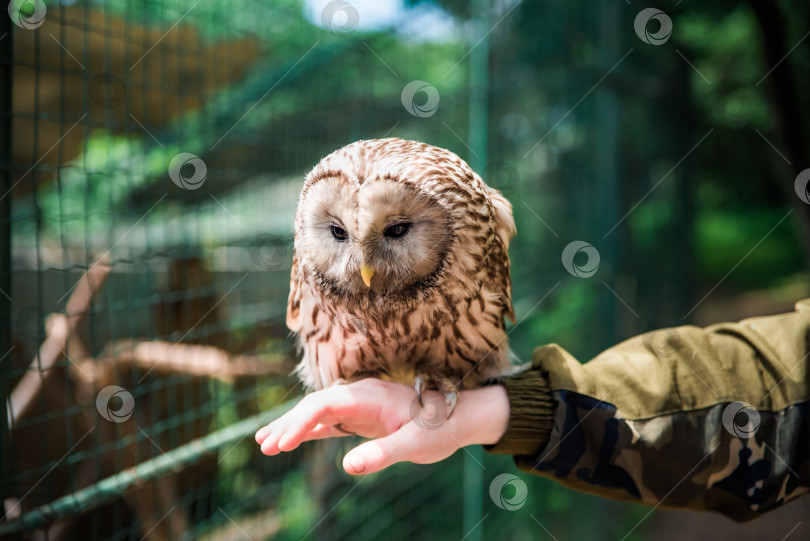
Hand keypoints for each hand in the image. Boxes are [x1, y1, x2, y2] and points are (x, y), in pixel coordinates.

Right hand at [255, 378, 509, 474]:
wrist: (460, 417)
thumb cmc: (440, 428)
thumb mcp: (414, 444)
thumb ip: (382, 454)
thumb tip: (348, 466)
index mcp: (370, 396)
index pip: (326, 404)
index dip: (301, 421)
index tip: (283, 442)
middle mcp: (360, 396)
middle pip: (315, 405)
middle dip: (289, 424)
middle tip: (265, 445)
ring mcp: (360, 406)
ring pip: (318, 413)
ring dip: (293, 427)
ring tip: (265, 443)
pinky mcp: (363, 418)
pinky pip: (330, 423)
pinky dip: (309, 432)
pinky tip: (292, 441)